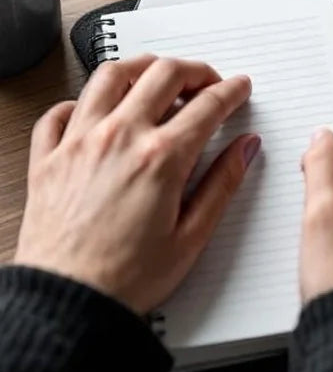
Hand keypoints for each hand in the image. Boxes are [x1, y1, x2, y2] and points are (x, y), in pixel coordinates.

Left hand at [16, 55, 258, 314]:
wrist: (65, 304)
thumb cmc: (125, 279)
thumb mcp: (193, 236)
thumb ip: (223, 183)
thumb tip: (245, 148)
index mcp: (161, 158)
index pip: (208, 105)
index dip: (231, 90)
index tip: (238, 88)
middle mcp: (119, 138)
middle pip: (162, 74)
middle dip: (194, 70)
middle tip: (206, 81)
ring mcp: (79, 142)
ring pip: (111, 75)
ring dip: (142, 68)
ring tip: (157, 77)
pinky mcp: (48, 157)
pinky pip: (61, 110)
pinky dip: (83, 100)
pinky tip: (98, 109)